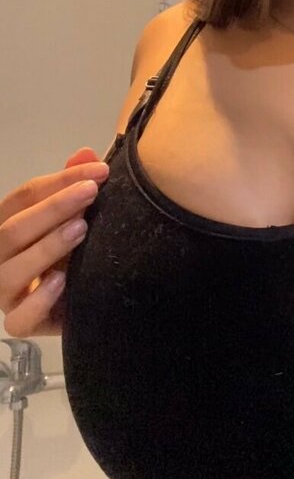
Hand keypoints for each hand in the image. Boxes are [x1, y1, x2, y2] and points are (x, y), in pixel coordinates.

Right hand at [0, 147, 109, 336]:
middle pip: (13, 229)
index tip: (100, 172)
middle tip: (91, 192)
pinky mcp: (19, 324)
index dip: (59, 181)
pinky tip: (63, 281)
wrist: (82, 298)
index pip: (23, 196)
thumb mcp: (73, 216)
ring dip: (47, 247)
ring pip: (12, 271)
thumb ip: (73, 185)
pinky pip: (19, 318)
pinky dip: (40, 300)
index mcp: (8, 224)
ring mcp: (5, 293)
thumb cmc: (70, 250)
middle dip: (53, 207)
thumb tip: (86, 154)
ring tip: (82, 229)